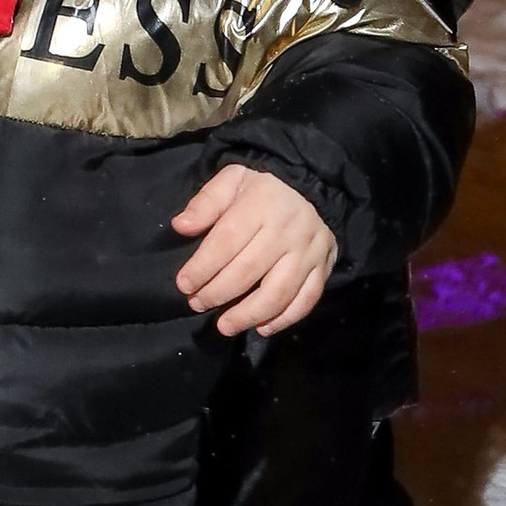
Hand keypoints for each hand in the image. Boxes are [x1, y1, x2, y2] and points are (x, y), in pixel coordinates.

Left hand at [172, 163, 339, 338]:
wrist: (316, 181)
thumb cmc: (266, 183)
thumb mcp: (234, 178)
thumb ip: (207, 202)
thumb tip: (181, 226)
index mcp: (261, 204)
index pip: (226, 242)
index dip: (202, 267)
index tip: (184, 284)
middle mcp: (288, 230)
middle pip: (249, 271)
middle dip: (218, 293)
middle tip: (197, 304)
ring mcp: (309, 251)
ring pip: (279, 292)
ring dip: (248, 315)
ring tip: (225, 326)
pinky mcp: (325, 265)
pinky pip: (307, 298)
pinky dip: (285, 318)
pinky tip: (263, 327)